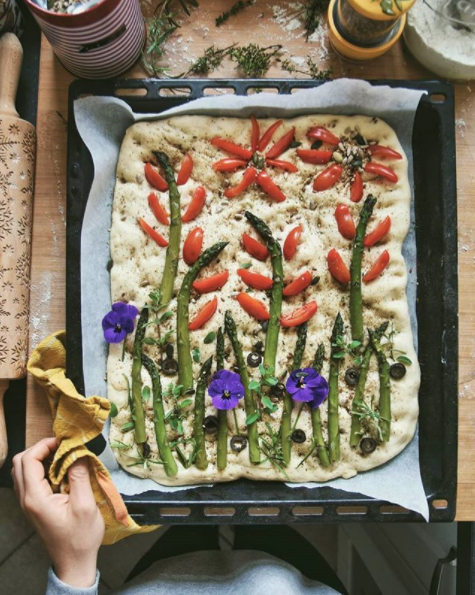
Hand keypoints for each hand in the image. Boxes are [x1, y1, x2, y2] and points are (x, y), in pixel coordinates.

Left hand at [12, 438, 104, 587]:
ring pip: (22, 470)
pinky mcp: (33, 506)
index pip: (28, 460)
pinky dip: (40, 469)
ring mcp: (28, 504)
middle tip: (61, 447)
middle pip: (20, 462)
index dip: (43, 445)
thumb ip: (79, 476)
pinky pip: (29, 480)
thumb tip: (77, 452)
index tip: (63, 442)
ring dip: (38, 458)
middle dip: (39, 449)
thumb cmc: (80, 538)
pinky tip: (59, 472)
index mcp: (36, 498)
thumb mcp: (85, 505)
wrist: (74, 562)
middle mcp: (26, 499)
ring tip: (61, 457)